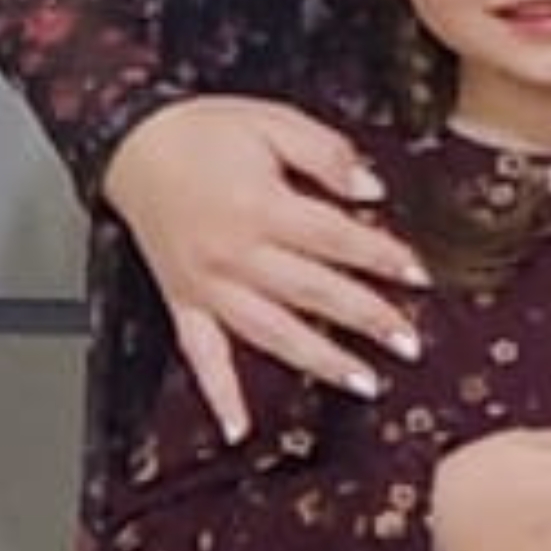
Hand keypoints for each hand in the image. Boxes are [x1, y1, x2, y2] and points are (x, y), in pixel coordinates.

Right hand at [98, 94, 429, 443]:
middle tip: (410, 344)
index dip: (382, 258)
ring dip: (319, 361)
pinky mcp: (182, 302)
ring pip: (270, 333)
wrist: (131, 145)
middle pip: (312, 293)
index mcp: (259, 208)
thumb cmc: (203, 132)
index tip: (419, 275)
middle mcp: (232, 255)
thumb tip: (372, 190)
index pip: (335, 240)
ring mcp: (205, 286)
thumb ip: (327, 154)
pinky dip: (220, 395)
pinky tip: (240, 428)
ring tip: (364, 384)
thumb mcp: (275, 122)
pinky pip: (201, 357)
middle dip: (367, 320)